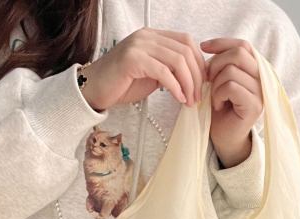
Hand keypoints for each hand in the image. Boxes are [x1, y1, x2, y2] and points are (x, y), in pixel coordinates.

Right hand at [80, 27, 206, 110]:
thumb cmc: (123, 84)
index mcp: (153, 36)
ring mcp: (139, 45)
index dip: (199, 63)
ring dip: (188, 84)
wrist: (96, 89)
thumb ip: (170, 70)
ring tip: (190, 100)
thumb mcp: (153, 74)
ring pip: (177, 61)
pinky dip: (175, 87)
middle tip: (198, 97)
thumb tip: (193, 78)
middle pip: (185, 51)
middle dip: (197, 77)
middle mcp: (147, 36)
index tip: (203, 84)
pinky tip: (179, 99)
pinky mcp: (133, 59)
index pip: (186, 42)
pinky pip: (163, 72)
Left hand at [199, 38, 263, 167]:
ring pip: (232, 71)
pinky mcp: (254, 106)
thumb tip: (207, 46)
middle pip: (238, 54)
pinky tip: (218, 105)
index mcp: (256, 70)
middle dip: (216, 64)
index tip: (203, 47)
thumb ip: (221, 63)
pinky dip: (218, 94)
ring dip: (215, 84)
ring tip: (215, 98)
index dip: (222, 43)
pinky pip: (231, 87)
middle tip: (207, 80)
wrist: (224, 137)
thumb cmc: (221, 108)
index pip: (243, 45)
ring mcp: (261, 93)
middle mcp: (263, 79)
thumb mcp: (220, 79)